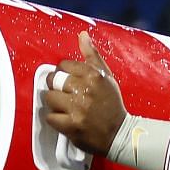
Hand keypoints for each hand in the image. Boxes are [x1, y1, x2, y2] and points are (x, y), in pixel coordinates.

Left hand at [42, 31, 126, 157]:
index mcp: (93, 75)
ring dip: (53, 104)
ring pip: (49, 98)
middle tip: (62, 94)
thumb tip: (83, 35)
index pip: (63, 65)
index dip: (62, 73)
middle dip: (55, 86)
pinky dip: (54, 119)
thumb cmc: (112, 105)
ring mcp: (77, 108)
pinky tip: (64, 119)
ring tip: (63, 107)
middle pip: (53, 80)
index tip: (67, 81)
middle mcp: (85, 90)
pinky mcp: (71, 125)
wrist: (120, 134)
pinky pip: (50, 117)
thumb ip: (92, 56)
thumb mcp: (106, 77)